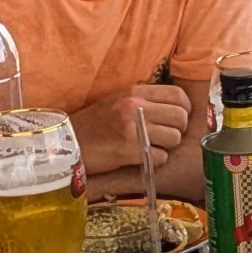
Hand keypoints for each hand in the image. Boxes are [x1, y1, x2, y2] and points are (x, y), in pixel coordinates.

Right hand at [71, 86, 191, 173]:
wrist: (67, 143)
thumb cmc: (94, 123)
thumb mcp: (118, 100)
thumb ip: (144, 100)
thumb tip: (175, 107)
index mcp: (135, 92)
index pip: (178, 95)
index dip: (184, 109)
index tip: (176, 119)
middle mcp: (136, 107)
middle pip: (181, 118)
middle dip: (177, 130)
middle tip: (165, 136)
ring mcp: (134, 129)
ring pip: (174, 138)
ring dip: (167, 147)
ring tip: (151, 147)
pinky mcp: (130, 150)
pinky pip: (161, 157)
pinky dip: (155, 161)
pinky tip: (141, 158)